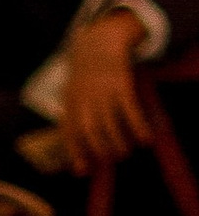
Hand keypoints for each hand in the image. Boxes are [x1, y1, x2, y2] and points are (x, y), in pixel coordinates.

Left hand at [58, 9, 151, 171]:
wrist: (97, 44)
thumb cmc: (84, 79)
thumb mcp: (71, 97)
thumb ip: (72, 123)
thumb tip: (75, 153)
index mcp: (71, 104)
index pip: (69, 133)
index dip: (75, 152)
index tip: (83, 171)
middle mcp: (85, 100)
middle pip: (90, 132)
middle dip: (102, 149)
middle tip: (115, 156)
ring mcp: (102, 93)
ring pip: (110, 124)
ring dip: (121, 142)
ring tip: (129, 149)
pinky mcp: (121, 85)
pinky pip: (130, 110)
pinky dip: (138, 127)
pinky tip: (146, 138)